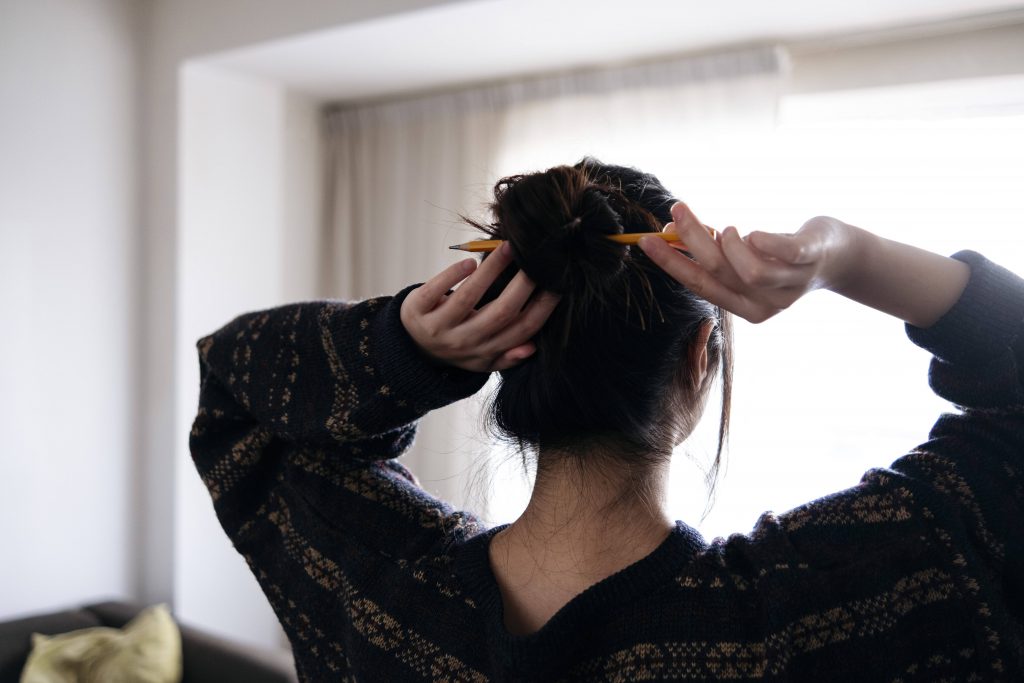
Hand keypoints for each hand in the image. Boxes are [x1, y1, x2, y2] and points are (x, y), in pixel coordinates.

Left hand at [400, 242, 560, 371]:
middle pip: (500, 313)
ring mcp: (438, 327)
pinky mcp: (417, 310)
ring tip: (507, 247)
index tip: (558, 283)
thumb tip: (532, 347)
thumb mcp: (482, 358)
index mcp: (485, 352)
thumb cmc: (457, 345)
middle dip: (522, 285)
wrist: (410, 348)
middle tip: (536, 259)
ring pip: (469, 297)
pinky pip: (435, 290)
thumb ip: (507, 355)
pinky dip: (452, 275)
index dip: (543, 308)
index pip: (521, 330)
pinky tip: (470, 261)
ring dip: (491, 270)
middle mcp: (463, 342)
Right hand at [638, 203, 856, 323]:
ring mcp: (790, 285)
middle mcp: (767, 304)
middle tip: (676, 211)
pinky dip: (763, 241)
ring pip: (749, 272)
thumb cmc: (783, 254)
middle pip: (719, 275)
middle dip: (692, 241)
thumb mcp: (745, 258)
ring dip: (728, 245)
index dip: (670, 263)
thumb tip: (670, 232)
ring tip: (725, 227)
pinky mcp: (810, 260)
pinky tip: (752, 233)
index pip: (699, 286)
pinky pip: (784, 253)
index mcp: (746, 308)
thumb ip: (713, 251)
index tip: (645, 240)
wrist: (841, 257)